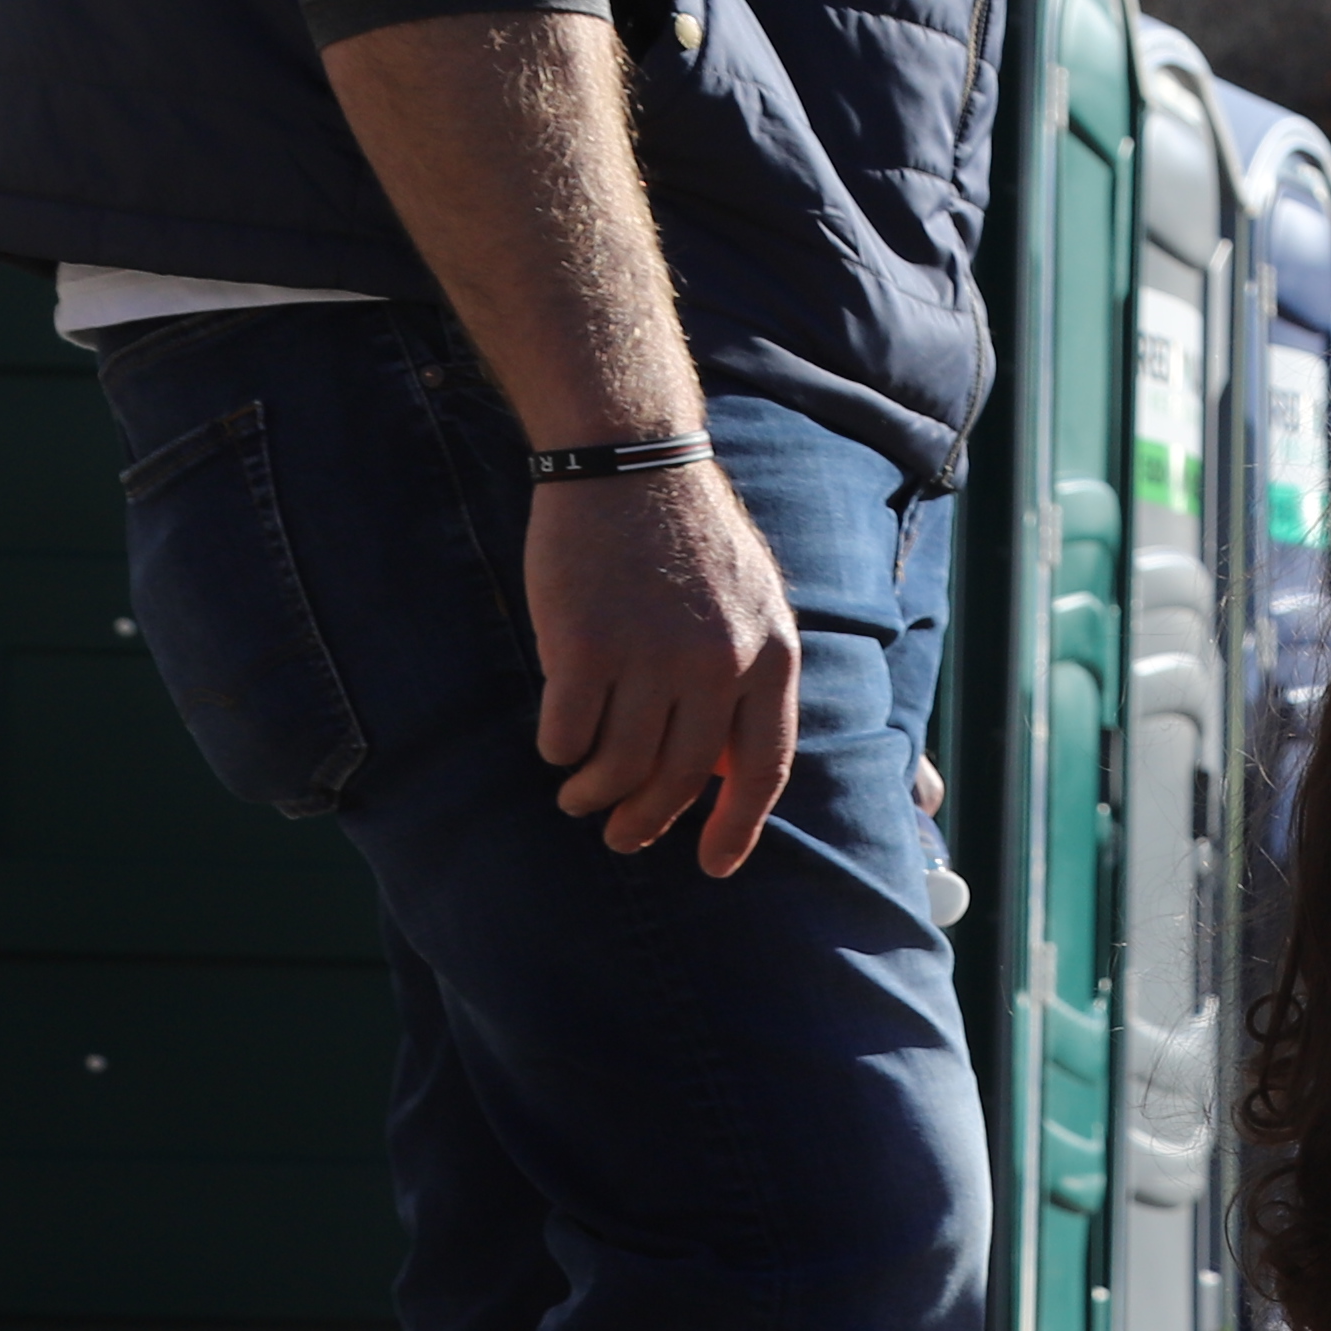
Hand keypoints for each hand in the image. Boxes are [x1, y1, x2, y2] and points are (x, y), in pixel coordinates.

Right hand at [530, 453, 797, 872]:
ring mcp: (651, 656)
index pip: (766, 766)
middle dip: (650, 821)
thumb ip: (751, 677)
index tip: (714, 866)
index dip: (739, 825)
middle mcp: (718, 665)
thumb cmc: (690, 539)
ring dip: (597, 795)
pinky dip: (562, 752)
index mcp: (772, 656)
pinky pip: (569, 731)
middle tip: (624, 838)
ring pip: (624, 764)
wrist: (632, 464)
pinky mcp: (584, 645)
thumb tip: (736, 764)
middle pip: (685, 777)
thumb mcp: (754, 604)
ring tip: (581, 799)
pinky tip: (558, 750)